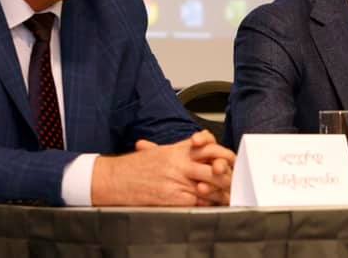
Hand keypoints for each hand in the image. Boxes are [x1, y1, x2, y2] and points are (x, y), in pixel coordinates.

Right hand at [91, 130, 235, 205]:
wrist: (113, 179)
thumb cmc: (133, 168)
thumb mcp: (157, 152)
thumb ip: (176, 150)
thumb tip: (194, 148)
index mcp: (177, 148)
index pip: (209, 143)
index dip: (221, 150)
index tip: (227, 160)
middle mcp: (180, 161)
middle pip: (215, 162)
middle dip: (228, 172)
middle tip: (235, 179)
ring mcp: (177, 179)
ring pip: (210, 183)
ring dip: (221, 190)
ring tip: (229, 194)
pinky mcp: (173, 197)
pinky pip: (198, 201)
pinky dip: (206, 204)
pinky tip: (212, 205)